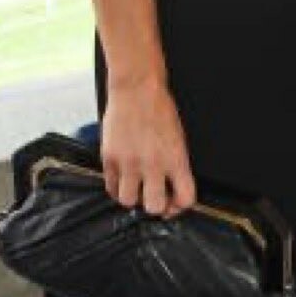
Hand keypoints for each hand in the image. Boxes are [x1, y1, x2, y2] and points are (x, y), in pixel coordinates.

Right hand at [100, 75, 195, 217]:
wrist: (136, 89)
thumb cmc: (159, 109)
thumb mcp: (178, 138)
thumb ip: (176, 165)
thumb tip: (171, 188)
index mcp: (176, 159)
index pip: (185, 198)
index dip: (180, 207)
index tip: (175, 204)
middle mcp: (153, 164)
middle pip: (154, 207)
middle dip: (155, 206)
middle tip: (153, 197)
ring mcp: (129, 162)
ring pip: (129, 201)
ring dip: (133, 197)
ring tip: (135, 186)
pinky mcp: (110, 158)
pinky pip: (111, 188)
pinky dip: (117, 188)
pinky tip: (122, 179)